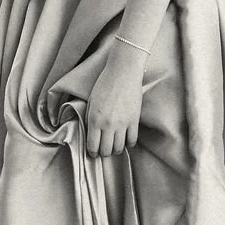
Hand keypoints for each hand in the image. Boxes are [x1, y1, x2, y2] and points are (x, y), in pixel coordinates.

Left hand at [85, 41, 146, 158]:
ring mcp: (122, 123)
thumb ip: (90, 118)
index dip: (92, 152)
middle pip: (106, 151)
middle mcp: (108, 124)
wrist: (123, 72)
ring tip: (114, 145)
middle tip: (103, 149)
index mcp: (94, 119)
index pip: (92, 146)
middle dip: (103, 153)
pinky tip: (125, 139)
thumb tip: (91, 134)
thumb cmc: (104, 84)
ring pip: (119, 148)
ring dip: (116, 150)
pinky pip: (132, 140)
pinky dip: (128, 143)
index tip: (93, 152)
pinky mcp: (134, 120)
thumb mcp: (91, 101)